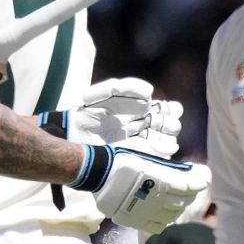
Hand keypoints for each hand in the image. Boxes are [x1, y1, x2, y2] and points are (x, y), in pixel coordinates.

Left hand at [63, 79, 183, 157]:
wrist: (71, 135)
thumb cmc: (86, 113)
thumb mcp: (105, 93)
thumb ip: (127, 86)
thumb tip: (151, 92)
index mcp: (140, 110)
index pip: (168, 109)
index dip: (172, 109)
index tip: (165, 109)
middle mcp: (143, 127)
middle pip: (171, 126)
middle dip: (170, 125)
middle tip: (158, 124)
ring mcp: (140, 143)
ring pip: (167, 142)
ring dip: (168, 139)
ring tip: (158, 137)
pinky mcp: (134, 157)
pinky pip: (156, 157)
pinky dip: (161, 153)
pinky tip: (160, 148)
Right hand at [87, 147, 212, 232]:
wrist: (97, 172)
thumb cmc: (121, 157)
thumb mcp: (145, 151)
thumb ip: (163, 158)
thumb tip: (177, 158)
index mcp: (161, 180)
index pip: (190, 186)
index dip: (200, 181)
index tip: (203, 177)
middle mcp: (157, 198)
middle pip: (184, 201)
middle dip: (190, 194)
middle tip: (189, 187)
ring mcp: (147, 211)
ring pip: (172, 215)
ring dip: (177, 207)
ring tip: (175, 200)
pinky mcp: (136, 220)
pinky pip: (157, 226)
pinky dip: (164, 220)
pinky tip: (161, 213)